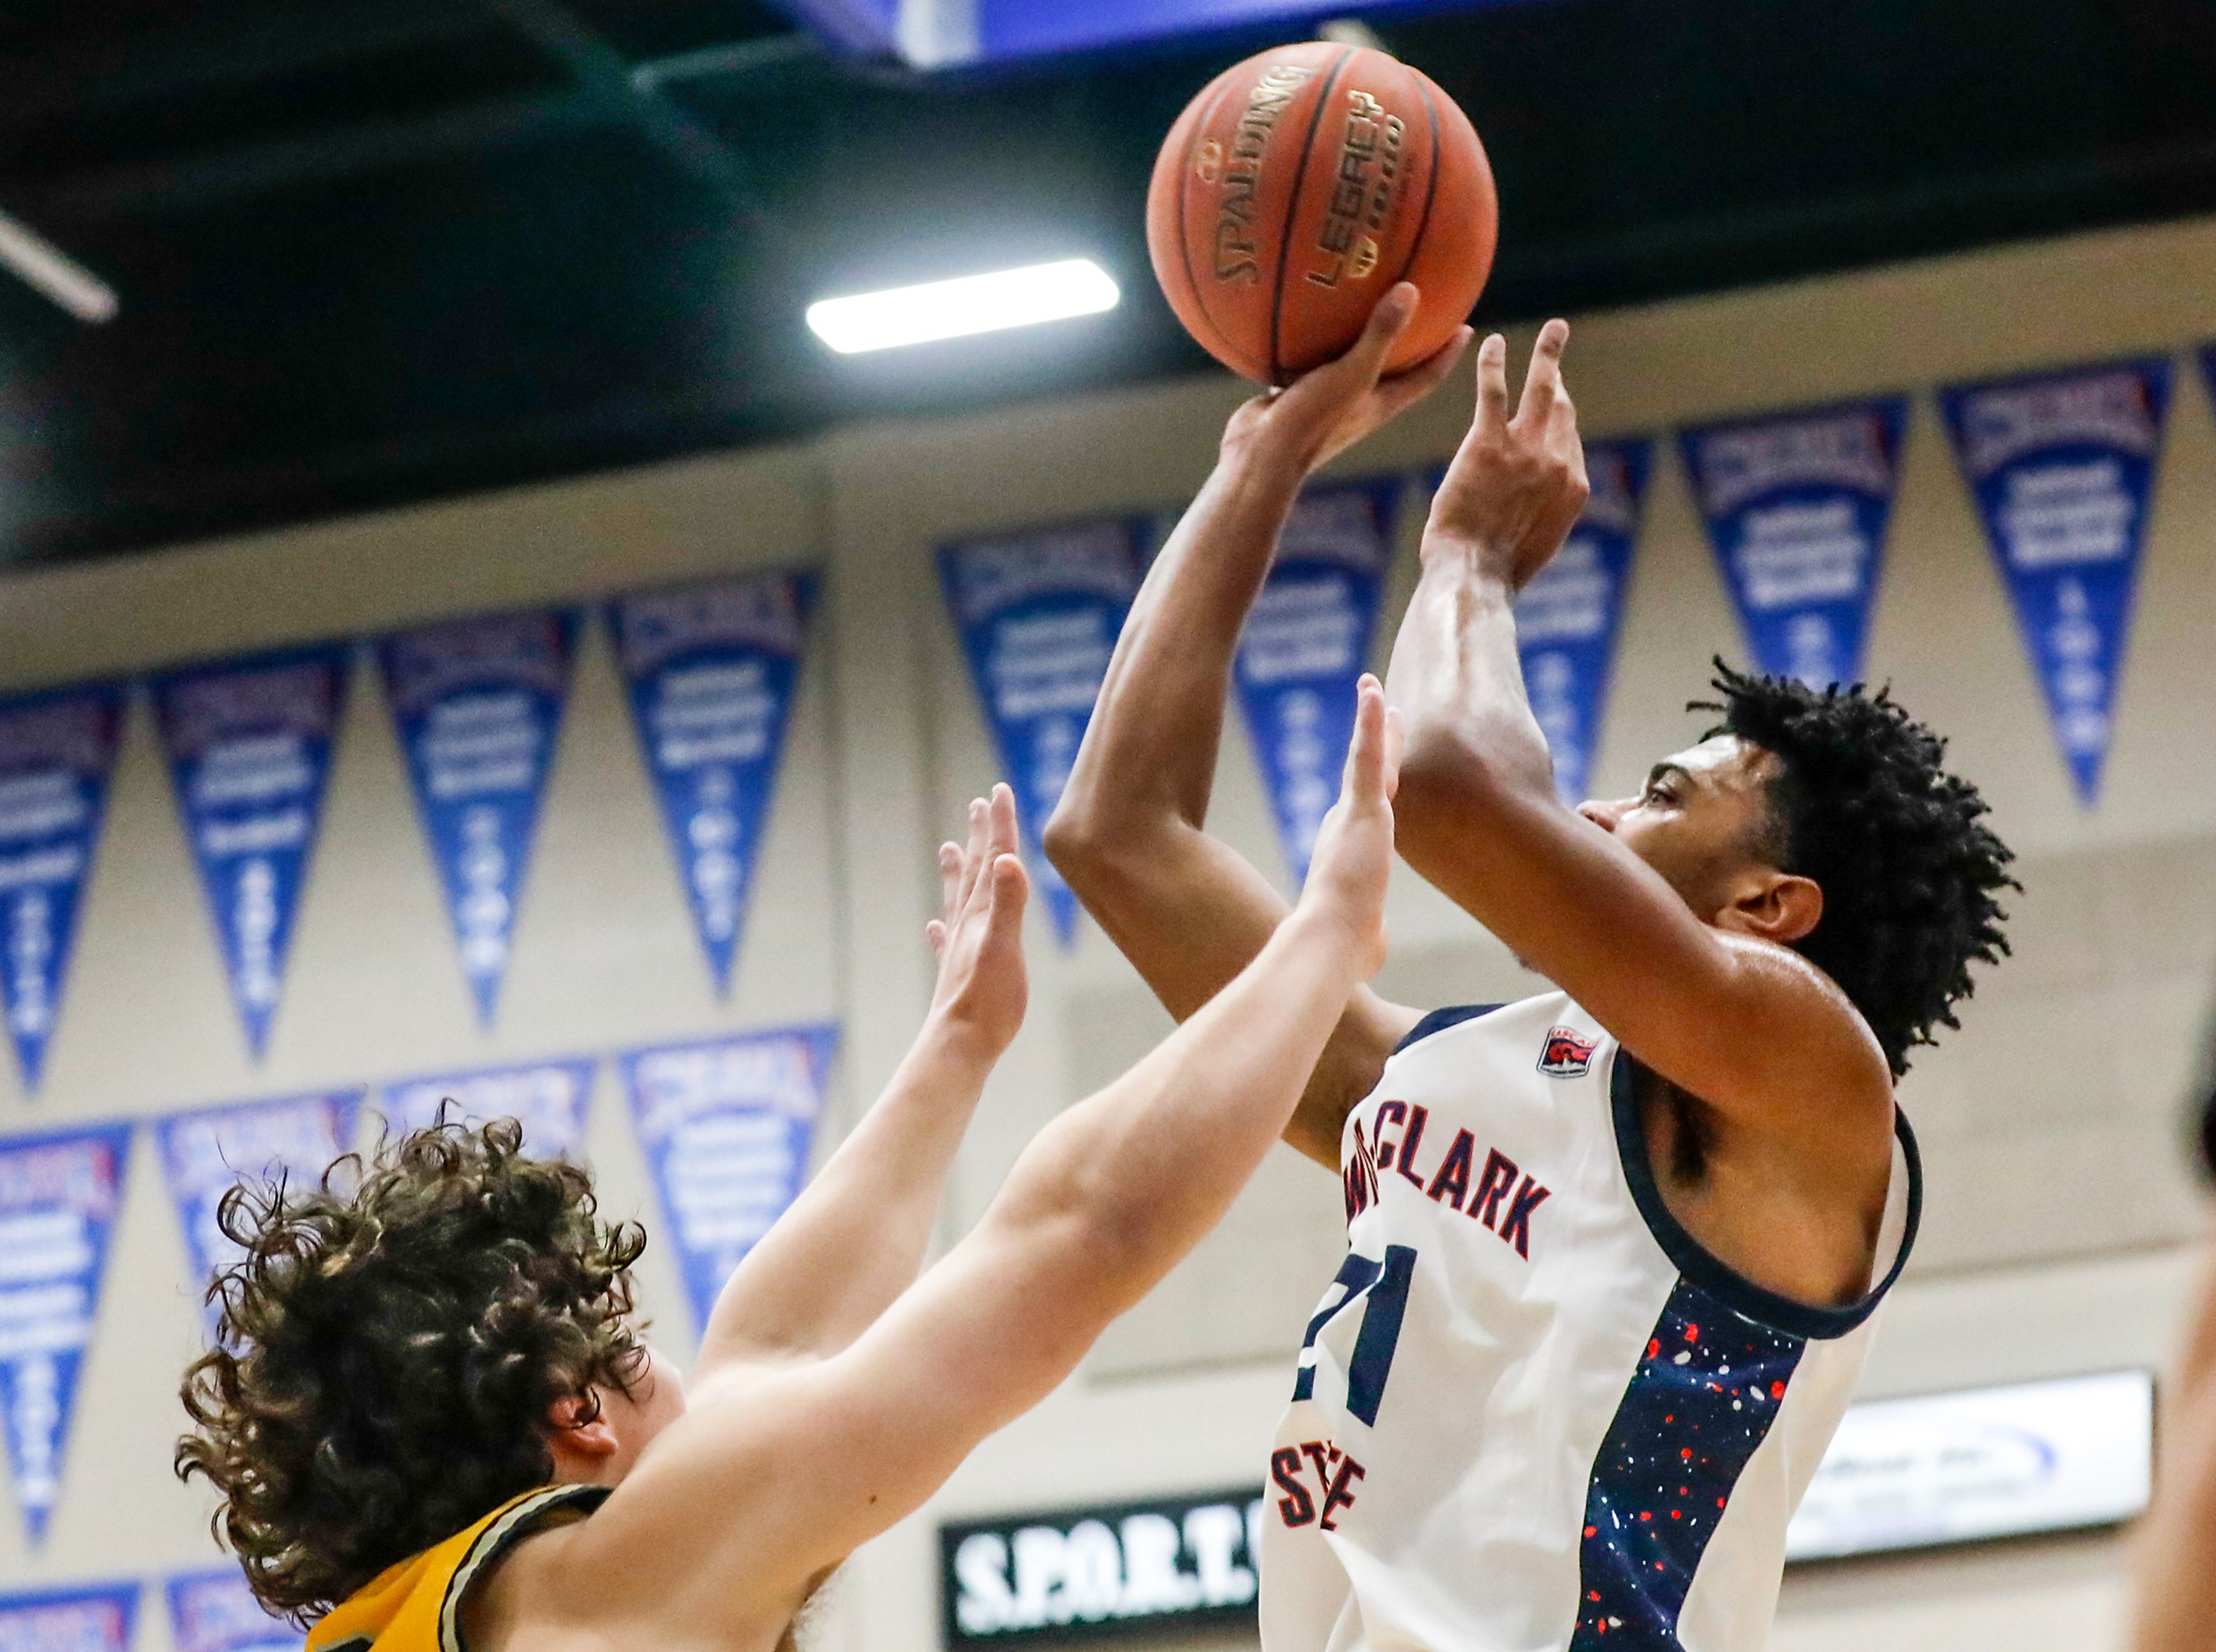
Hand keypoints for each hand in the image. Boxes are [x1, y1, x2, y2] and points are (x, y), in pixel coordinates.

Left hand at [926, 785, 1029, 1062]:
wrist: (959, 1044)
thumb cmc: (989, 1002)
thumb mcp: (1006, 948)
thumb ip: (1009, 904)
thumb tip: (1010, 861)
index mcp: (984, 914)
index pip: (996, 860)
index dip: (1000, 825)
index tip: (998, 790)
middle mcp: (968, 924)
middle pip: (976, 870)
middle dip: (980, 836)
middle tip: (978, 803)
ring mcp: (959, 948)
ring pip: (958, 898)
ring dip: (957, 871)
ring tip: (948, 847)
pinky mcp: (956, 973)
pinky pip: (946, 941)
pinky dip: (941, 928)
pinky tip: (934, 927)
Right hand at [1221, 283, 1471, 480]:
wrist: (1258, 456)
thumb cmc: (1313, 422)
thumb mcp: (1352, 374)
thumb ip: (1380, 335)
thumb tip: (1412, 290)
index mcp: (1382, 403)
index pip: (1428, 376)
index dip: (1449, 353)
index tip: (1467, 328)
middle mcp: (1359, 402)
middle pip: (1395, 368)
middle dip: (1411, 341)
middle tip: (1424, 306)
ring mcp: (1328, 399)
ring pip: (1350, 362)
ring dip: (1359, 336)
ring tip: (1365, 298)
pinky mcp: (1297, 393)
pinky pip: (1310, 358)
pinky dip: (1312, 336)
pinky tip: (1305, 308)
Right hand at [1296, 675, 1401, 979]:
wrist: (1329, 942)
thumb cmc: (1344, 951)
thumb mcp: (1364, 939)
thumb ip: (1368, 936)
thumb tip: (1371, 954)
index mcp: (1346, 854)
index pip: (1365, 812)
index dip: (1372, 786)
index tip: (1379, 770)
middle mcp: (1343, 827)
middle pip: (1366, 776)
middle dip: (1377, 744)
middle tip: (1383, 711)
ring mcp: (1353, 814)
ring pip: (1367, 757)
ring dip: (1372, 720)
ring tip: (1374, 687)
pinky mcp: (1363, 807)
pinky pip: (1367, 753)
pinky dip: (1369, 721)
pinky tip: (1373, 689)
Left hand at [1425, 320, 1588, 590]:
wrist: (1475, 576)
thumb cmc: (1497, 571)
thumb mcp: (1537, 544)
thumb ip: (1544, 515)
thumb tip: (1538, 510)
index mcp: (1572, 488)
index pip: (1569, 441)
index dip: (1556, 424)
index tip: (1548, 408)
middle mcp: (1558, 462)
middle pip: (1563, 408)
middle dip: (1560, 379)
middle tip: (1559, 350)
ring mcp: (1526, 449)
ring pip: (1542, 389)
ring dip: (1549, 355)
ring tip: (1554, 331)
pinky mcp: (1488, 444)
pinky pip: (1494, 391)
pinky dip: (1494, 363)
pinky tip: (1492, 342)